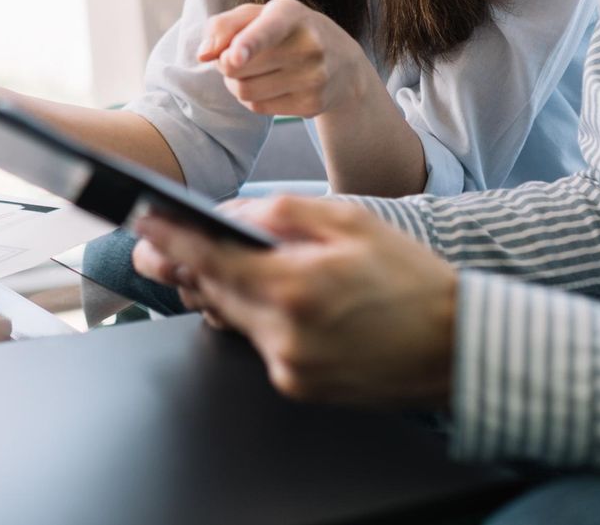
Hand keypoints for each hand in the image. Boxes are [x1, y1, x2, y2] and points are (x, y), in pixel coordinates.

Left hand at [131, 195, 456, 407]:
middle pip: (210, 294)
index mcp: (293, 288)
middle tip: (156, 244)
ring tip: (215, 263)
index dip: (168, 239)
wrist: (456, 346)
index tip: (143, 222)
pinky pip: (260, 344)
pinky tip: (274, 297)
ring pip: (232, 320)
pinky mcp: (298, 386)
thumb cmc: (410, 279)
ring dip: (220, 290)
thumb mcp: (351, 221)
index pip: (208, 259)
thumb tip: (232, 215)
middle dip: (184, 266)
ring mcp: (288, 367)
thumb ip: (283, 214)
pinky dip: (257, 317)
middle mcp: (283, 335)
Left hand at [199, 0, 383, 118]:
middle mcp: (307, 45)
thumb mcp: (259, 15)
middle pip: (237, 67)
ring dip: (236, 83)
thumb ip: (224, 26)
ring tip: (254, 70)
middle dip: (227, 63)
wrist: (344, 63)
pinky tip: (269, 85)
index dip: (247, 45)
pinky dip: (252, 98)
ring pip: (244, 90)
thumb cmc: (288, 31)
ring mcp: (314, 78)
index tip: (234, 57)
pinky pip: (257, 107)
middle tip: (238, 55)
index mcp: (290, 14)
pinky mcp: (312, 105)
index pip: (266, 31)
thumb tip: (203, 55)